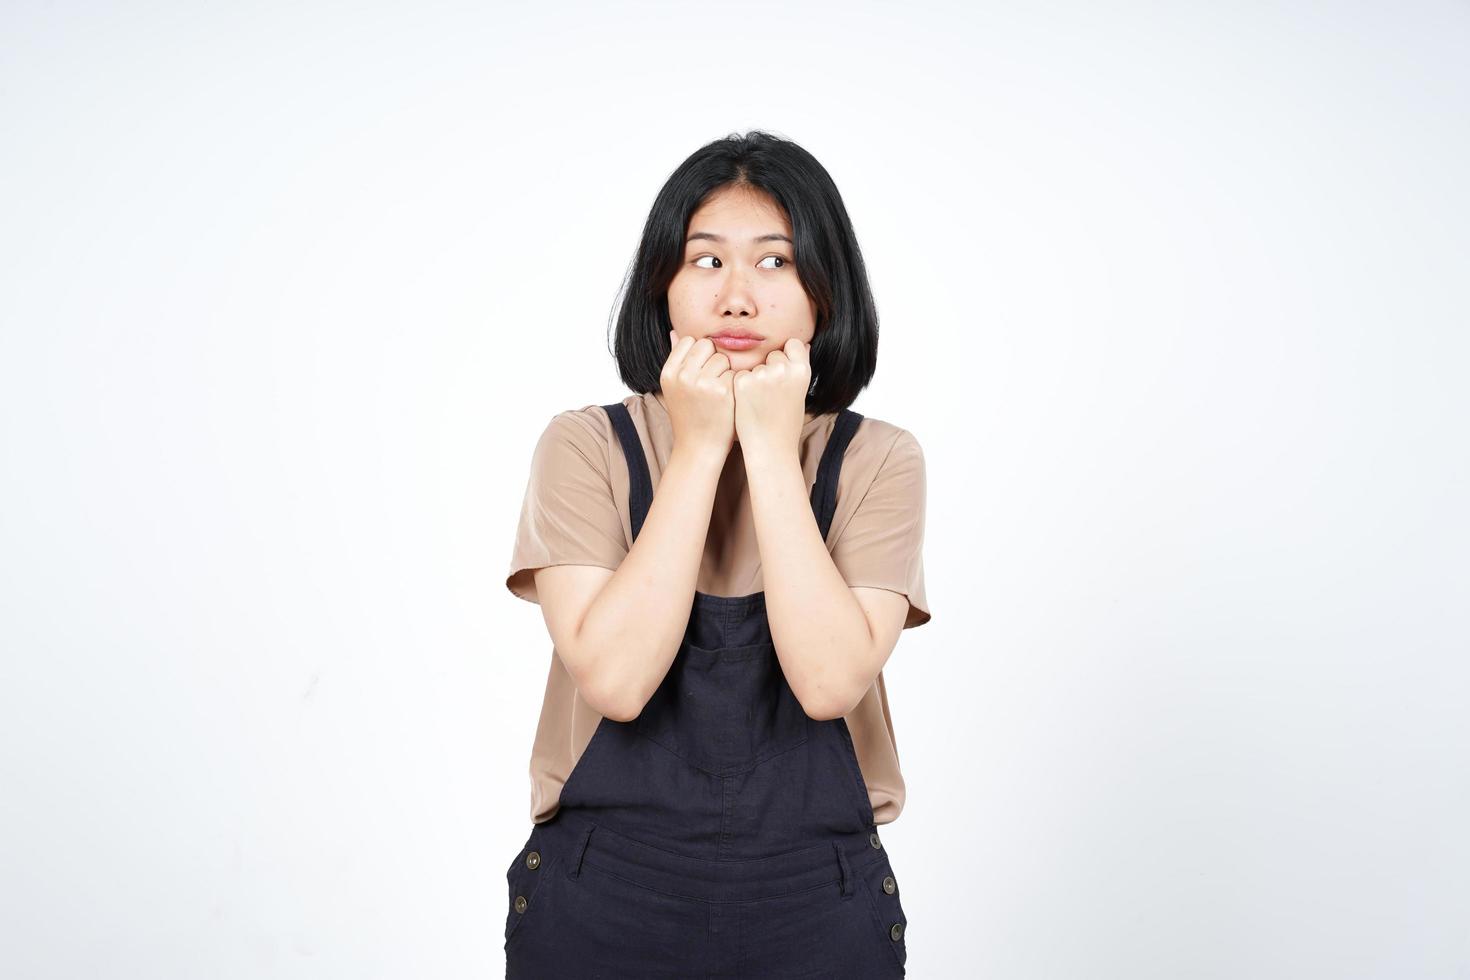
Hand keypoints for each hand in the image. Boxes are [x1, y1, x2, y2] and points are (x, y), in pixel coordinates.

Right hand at [661, 329, 735, 459]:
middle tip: (712, 382)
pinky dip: (735, 384)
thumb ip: (677, 358)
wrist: (700, 447)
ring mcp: (702, 383)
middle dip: (713, 359)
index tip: (700, 373)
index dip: (700, 354)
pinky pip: (735, 372)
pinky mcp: (723, 391)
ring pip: (722, 358)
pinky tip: (729, 400)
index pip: (690, 341)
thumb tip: (675, 331)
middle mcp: (683, 375)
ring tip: (719, 393)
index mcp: (669, 372)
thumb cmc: (690, 415)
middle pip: (707, 345)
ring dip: (725, 372)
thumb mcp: (675, 387)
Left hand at [733, 338, 810, 460]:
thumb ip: (799, 368)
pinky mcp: (742, 382)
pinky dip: (742, 387)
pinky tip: (749, 404)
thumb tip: (802, 345)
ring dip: (755, 379)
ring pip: (756, 365)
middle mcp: (783, 369)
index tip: (784, 371)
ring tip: (761, 403)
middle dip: (770, 368)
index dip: (787, 355)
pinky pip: (741, 375)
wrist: (770, 448)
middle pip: (773, 354)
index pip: (793, 344)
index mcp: (802, 371)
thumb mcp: (800, 392)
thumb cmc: (786, 423)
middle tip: (772, 395)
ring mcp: (761, 375)